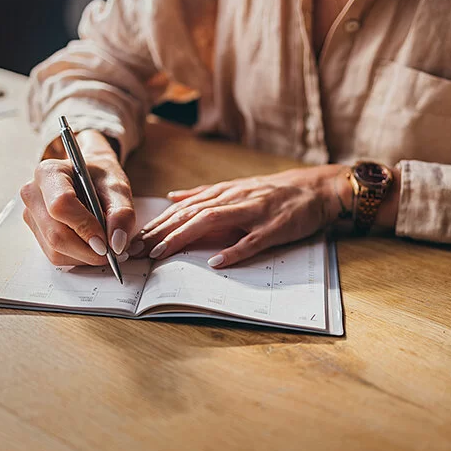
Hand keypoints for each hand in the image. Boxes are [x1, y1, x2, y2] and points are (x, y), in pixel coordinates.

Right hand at [20, 130, 134, 265]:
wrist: (89, 176)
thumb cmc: (100, 177)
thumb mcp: (118, 187)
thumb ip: (122, 213)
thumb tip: (116, 244)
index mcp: (49, 173)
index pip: (61, 205)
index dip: (85, 227)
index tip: (106, 242)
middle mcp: (33, 194)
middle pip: (56, 234)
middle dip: (87, 249)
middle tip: (112, 250)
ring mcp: (31, 215)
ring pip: (55, 250)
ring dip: (85, 255)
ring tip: (103, 242)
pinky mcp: (36, 232)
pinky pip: (56, 256)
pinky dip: (78, 257)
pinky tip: (90, 244)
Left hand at [133, 165, 349, 267]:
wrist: (315, 188)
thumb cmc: (274, 192)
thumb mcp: (236, 188)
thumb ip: (204, 194)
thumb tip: (172, 198)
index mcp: (224, 192)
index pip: (184, 208)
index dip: (158, 224)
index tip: (135, 240)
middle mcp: (234, 199)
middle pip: (191, 214)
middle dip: (161, 232)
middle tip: (138, 250)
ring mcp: (254, 212)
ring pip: (213, 222)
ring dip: (184, 237)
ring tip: (163, 253)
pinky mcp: (274, 228)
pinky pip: (252, 240)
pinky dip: (233, 251)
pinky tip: (216, 262)